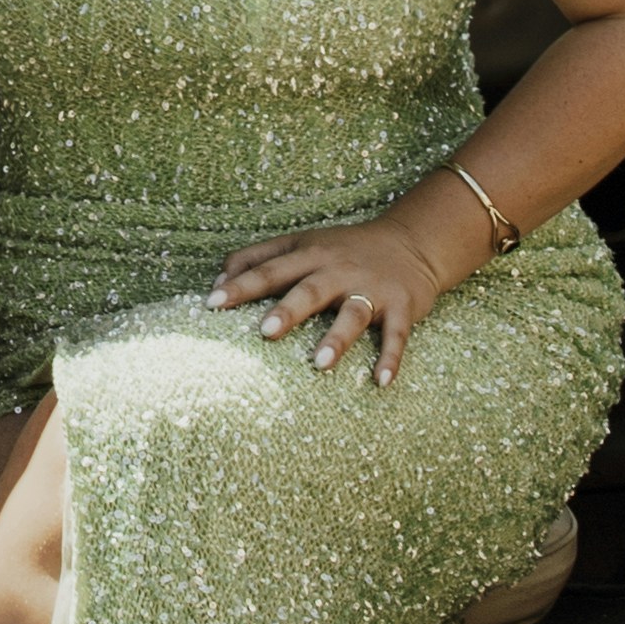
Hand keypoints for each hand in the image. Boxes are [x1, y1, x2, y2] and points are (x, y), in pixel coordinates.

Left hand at [215, 204, 470, 385]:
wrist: (412, 242)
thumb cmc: (344, 248)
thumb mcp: (303, 242)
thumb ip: (259, 256)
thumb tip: (217, 277)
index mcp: (311, 254)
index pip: (270, 270)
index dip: (241, 285)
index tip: (212, 303)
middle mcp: (339, 270)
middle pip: (310, 290)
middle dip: (289, 310)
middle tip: (265, 332)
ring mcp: (372, 289)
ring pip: (353, 314)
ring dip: (337, 339)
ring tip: (319, 364)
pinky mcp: (401, 307)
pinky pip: (396, 335)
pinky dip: (390, 358)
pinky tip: (380, 381)